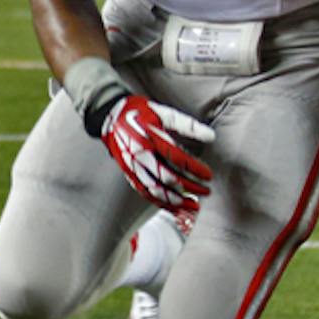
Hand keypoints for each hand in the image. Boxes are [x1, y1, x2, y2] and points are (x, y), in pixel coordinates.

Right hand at [100, 95, 214, 214]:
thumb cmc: (138, 112)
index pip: (177, 158)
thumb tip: (211, 136)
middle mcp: (141, 155)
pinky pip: (144, 192)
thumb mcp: (163, 112)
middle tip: (206, 191)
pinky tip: (172, 207)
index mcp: (150, 138)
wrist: (108, 116)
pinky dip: (159, 202)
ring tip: (192, 205)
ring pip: (155, 190)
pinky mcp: (128, 172)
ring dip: (176, 200)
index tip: (208, 175)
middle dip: (189, 188)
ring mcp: (133, 166)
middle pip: (168, 178)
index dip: (195, 169)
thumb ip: (187, 125)